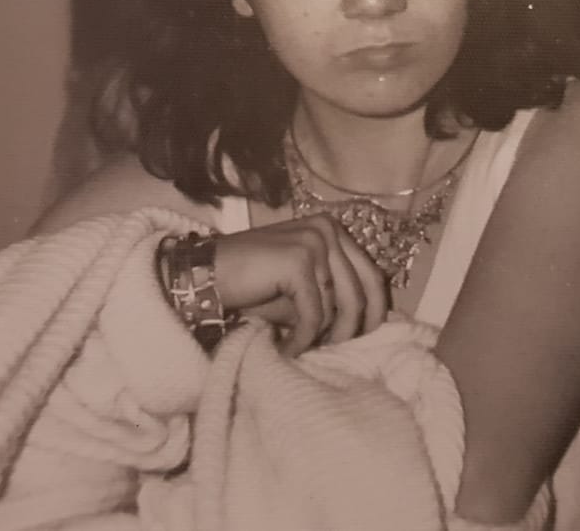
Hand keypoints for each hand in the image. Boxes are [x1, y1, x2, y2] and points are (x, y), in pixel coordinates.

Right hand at [209, 214, 387, 355]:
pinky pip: (314, 313)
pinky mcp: (297, 260)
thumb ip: (332, 294)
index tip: (362, 338)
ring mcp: (313, 241)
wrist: (204, 274)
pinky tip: (288, 348)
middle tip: (332, 351)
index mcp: (332, 230)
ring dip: (322, 336)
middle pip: (362, 290)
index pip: (373, 274)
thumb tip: (364, 322)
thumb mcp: (301, 286)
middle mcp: (327, 229)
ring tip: (301, 347)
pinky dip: (302, 337)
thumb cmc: (252, 284)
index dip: (374, 311)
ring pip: (339, 305)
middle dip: (351, 328)